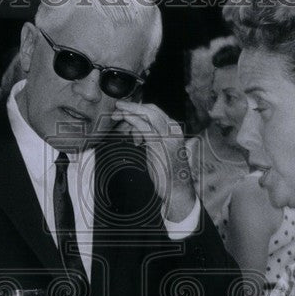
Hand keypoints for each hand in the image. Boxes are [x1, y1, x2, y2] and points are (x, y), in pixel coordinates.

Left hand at [113, 101, 195, 220]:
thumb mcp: (161, 151)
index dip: (139, 108)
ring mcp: (166, 136)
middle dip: (132, 106)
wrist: (178, 189)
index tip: (126, 109)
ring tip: (116, 113)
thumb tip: (137, 133)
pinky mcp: (158, 144)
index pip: (156, 112)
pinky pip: (143, 126)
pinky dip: (132, 119)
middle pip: (151, 109)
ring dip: (129, 111)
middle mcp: (172, 129)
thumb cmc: (169, 173)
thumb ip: (152, 139)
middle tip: (118, 106)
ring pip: (147, 115)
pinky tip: (124, 118)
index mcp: (174, 129)